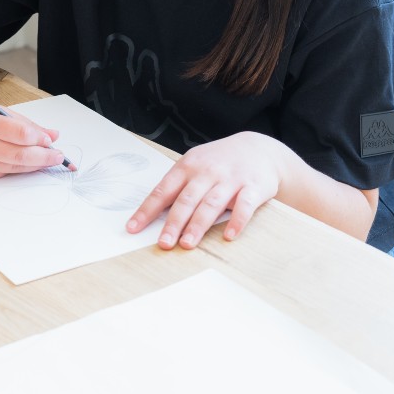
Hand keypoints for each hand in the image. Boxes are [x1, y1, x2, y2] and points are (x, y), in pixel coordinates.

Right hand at [0, 96, 67, 180]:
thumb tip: (51, 135)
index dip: (40, 139)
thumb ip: (21, 122)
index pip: (20, 135)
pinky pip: (1, 173)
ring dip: (33, 165)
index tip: (51, 139)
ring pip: (13, 168)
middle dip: (44, 158)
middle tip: (58, 156)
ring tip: (47, 160)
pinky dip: (15, 168)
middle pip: (20, 157)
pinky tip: (25, 163)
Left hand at [125, 131, 288, 248]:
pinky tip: (228, 236)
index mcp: (187, 167)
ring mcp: (230, 179)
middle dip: (173, 223)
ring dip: (198, 225)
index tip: (133, 228)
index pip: (163, 190)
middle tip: (164, 243)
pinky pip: (244, 205)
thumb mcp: (196, 165)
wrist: (260, 149)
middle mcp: (207, 172)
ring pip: (211, 203)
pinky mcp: (253, 187)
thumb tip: (154, 214)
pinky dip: (237, 221)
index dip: (147, 210)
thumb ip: (179, 187)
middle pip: (186, 200)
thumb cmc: (220, 162)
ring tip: (187, 244)